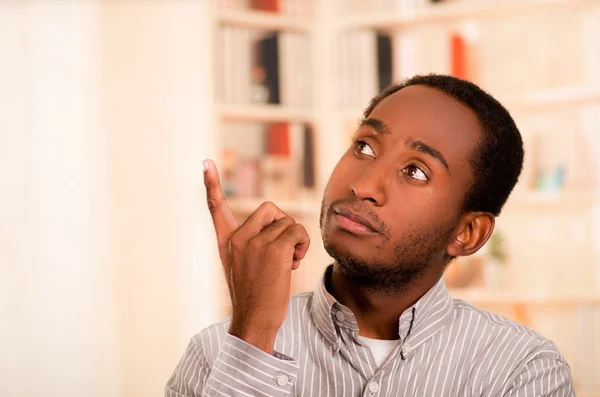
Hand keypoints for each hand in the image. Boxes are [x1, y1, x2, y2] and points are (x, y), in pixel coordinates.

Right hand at [203, 159, 309, 353]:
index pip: (216, 208)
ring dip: (296, 240)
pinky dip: (302, 245)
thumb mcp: (243, 266)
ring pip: (288, 223)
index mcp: (227, 241)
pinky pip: (297, 232)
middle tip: (284, 248)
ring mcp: (254, 242)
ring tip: (288, 262)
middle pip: (270, 209)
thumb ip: (253, 244)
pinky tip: (294, 263)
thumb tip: (282, 226)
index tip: (206, 162)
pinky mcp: (273, 249)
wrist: (254, 321)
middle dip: (283, 224)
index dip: (211, 184)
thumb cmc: (253, 297)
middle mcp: (237, 238)